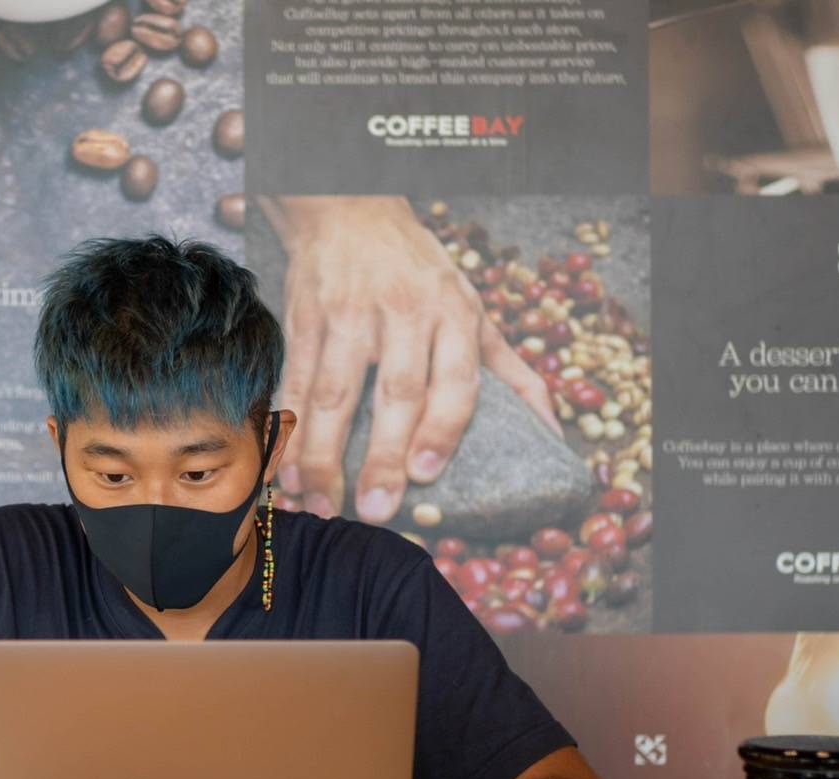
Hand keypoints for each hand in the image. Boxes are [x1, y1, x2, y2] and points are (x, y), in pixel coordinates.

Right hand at [259, 195, 561, 522]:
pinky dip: (286, 430)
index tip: (425, 475)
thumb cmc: (419, 272)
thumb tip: (552, 432)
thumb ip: (511, 373)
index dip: (440, 430)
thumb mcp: (474, 310)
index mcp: (454, 314)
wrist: (349, 209)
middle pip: (393, 394)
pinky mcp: (303, 319)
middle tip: (376, 509)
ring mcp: (348, 315)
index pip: (453, 379)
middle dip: (381, 457)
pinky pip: (294, 384)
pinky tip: (285, 471)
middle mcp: (403, 313)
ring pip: (333, 395)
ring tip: (322, 503)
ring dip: (323, 455)